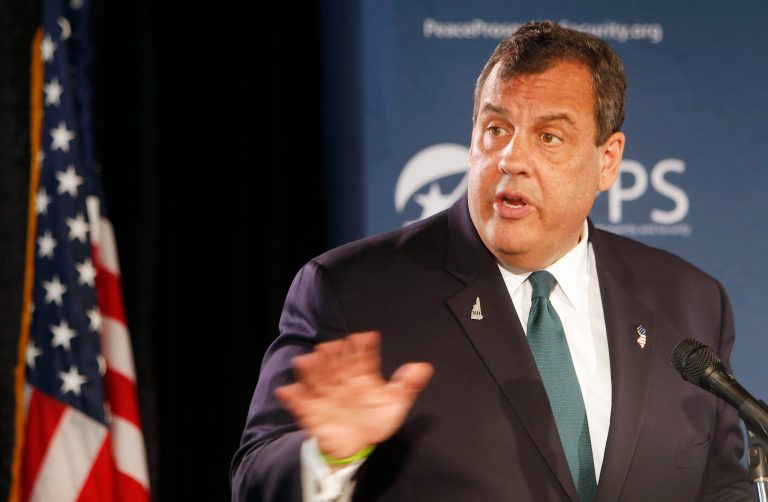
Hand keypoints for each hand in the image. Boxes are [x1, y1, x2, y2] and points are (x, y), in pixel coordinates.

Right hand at [274, 331, 433, 460]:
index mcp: (362, 377)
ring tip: (308, 360)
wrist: (356, 447)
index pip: (363, 359)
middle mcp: (342, 382)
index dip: (364, 348)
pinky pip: (301, 404)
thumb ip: (408, 385)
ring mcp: (326, 396)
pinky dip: (293, 397)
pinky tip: (287, 390)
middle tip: (332, 346)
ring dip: (311, 370)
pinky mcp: (313, 413)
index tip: (366, 338)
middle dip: (333, 354)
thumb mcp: (394, 404)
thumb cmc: (374, 421)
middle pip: (336, 364)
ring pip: (317, 379)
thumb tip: (424, 367)